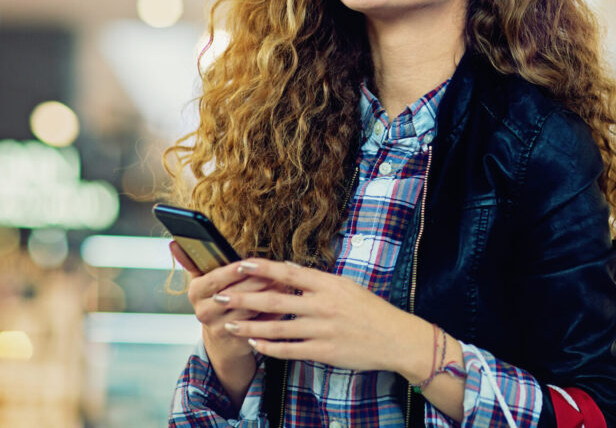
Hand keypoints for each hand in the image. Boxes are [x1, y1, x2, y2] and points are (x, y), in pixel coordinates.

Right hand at [170, 242, 274, 361]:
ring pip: (249, 309)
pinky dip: (274, 312)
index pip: (214, 279)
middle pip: (234, 294)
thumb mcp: (203, 280)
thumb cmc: (216, 300)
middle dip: (257, 281)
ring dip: (269, 295)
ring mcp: (220, 327)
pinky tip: (286, 301)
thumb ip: (193, 261)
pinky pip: (259, 324)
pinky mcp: (238, 340)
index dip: (231, 271)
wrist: (222, 339)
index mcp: (196, 292)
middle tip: (275, 270)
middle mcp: (204, 312)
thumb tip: (174, 242)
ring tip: (285, 282)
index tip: (246, 263)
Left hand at [215, 259, 430, 374]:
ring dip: (249, 326)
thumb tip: (291, 272)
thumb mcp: (347, 286)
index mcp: (329, 284)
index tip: (239, 264)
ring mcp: (322, 330)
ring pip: (277, 327)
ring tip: (228, 325)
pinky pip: (290, 349)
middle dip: (244, 298)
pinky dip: (269, 348)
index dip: (262, 268)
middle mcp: (323, 305)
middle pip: (275, 300)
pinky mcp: (324, 351)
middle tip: (220, 296)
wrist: (395, 337)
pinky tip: (254, 345)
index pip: (288, 272)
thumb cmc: (371, 310)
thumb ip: (319, 282)